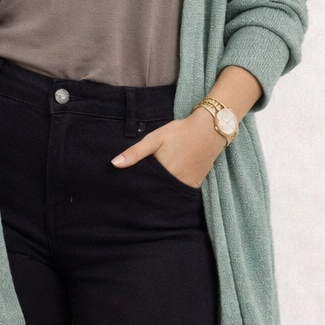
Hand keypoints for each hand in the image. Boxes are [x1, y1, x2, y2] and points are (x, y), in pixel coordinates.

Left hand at [110, 111, 227, 187]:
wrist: (210, 129)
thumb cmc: (180, 132)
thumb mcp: (154, 138)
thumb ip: (135, 152)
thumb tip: (114, 164)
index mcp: (163, 172)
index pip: (144, 188)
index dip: (135, 190)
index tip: (128, 192)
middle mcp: (175, 182)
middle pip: (156, 194)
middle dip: (147, 194)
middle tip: (137, 194)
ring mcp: (187, 185)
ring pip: (168, 195)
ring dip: (160, 194)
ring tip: (151, 190)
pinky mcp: (195, 184)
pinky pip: (180, 193)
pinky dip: (173, 192)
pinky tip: (167, 187)